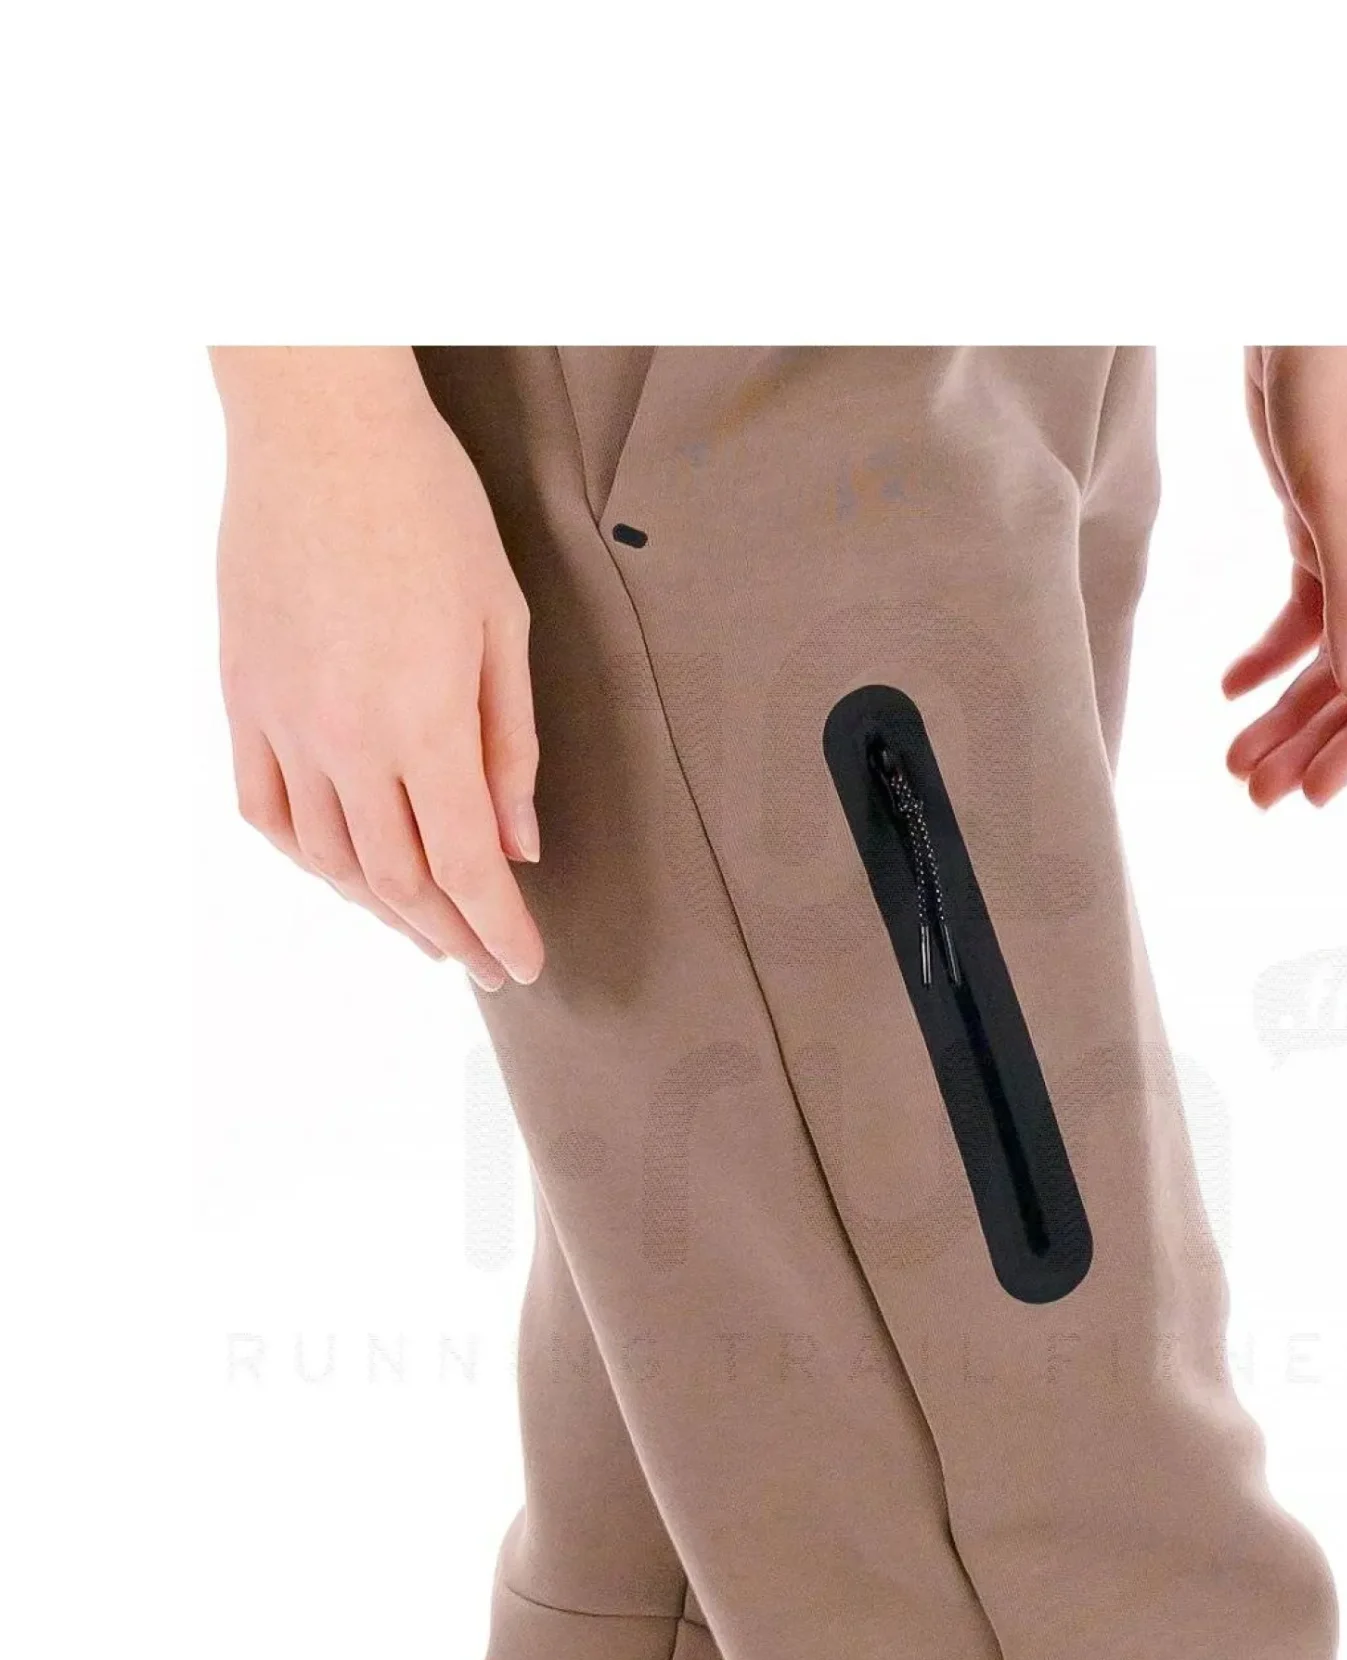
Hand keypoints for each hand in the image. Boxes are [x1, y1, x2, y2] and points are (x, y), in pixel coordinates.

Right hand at [213, 348, 544, 989]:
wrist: (320, 426)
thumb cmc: (426, 505)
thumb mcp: (502, 623)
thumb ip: (511, 745)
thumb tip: (520, 843)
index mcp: (426, 722)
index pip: (468, 867)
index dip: (499, 930)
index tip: (523, 965)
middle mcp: (348, 739)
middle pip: (399, 881)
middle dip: (448, 936)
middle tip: (480, 962)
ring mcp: (284, 721)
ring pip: (329, 858)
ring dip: (380, 909)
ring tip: (421, 928)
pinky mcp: (242, 696)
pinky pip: (264, 807)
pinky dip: (304, 855)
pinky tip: (336, 869)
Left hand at [1224, 347, 1346, 807]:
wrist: (1308, 311)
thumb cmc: (1336, 389)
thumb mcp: (1339, 498)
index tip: (1317, 794)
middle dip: (1313, 743)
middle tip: (1257, 798)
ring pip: (1330, 660)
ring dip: (1285, 713)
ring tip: (1236, 764)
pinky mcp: (1322, 534)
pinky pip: (1302, 618)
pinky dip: (1266, 658)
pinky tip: (1228, 691)